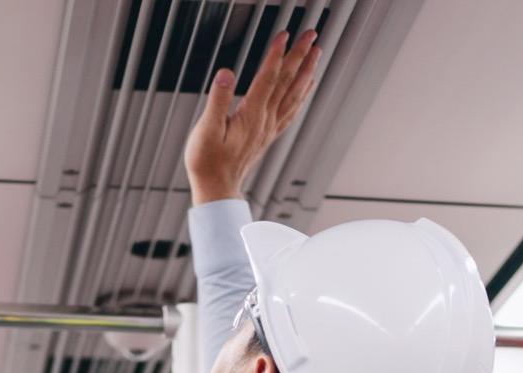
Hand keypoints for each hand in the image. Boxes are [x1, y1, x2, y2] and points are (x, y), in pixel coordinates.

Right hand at [184, 29, 322, 204]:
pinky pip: (291, 110)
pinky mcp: (268, 134)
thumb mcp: (206, 129)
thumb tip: (226, 74)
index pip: (268, 78)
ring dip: (306, 71)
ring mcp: (269, 127)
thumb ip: (218, 100)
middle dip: (300, 56)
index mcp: (251, 115)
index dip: (277, 55)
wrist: (217, 188)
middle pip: (287, 82)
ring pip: (293, 94)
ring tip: (315, 54)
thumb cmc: (208, 162)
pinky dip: (302, 95)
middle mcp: (265, 119)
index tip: (284, 35)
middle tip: (311, 35)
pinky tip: (306, 87)